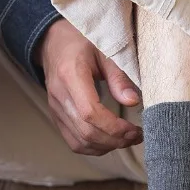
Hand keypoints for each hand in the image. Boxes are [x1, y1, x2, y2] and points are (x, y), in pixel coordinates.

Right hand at [36, 19, 141, 154]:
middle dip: (115, 140)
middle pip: (86, 132)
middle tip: (136, 136)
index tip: (134, 129)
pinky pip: (73, 142)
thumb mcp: (104, 50)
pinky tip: (109, 141)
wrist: (53, 42)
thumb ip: (118, 76)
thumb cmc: (80, 41)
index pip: (90, 113)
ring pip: (80, 142)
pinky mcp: (57, 117)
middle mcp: (59, 96)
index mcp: (70, 76)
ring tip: (126, 139)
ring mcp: (55, 109)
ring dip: (106, 146)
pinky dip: (93, 148)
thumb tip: (133, 101)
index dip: (113, 128)